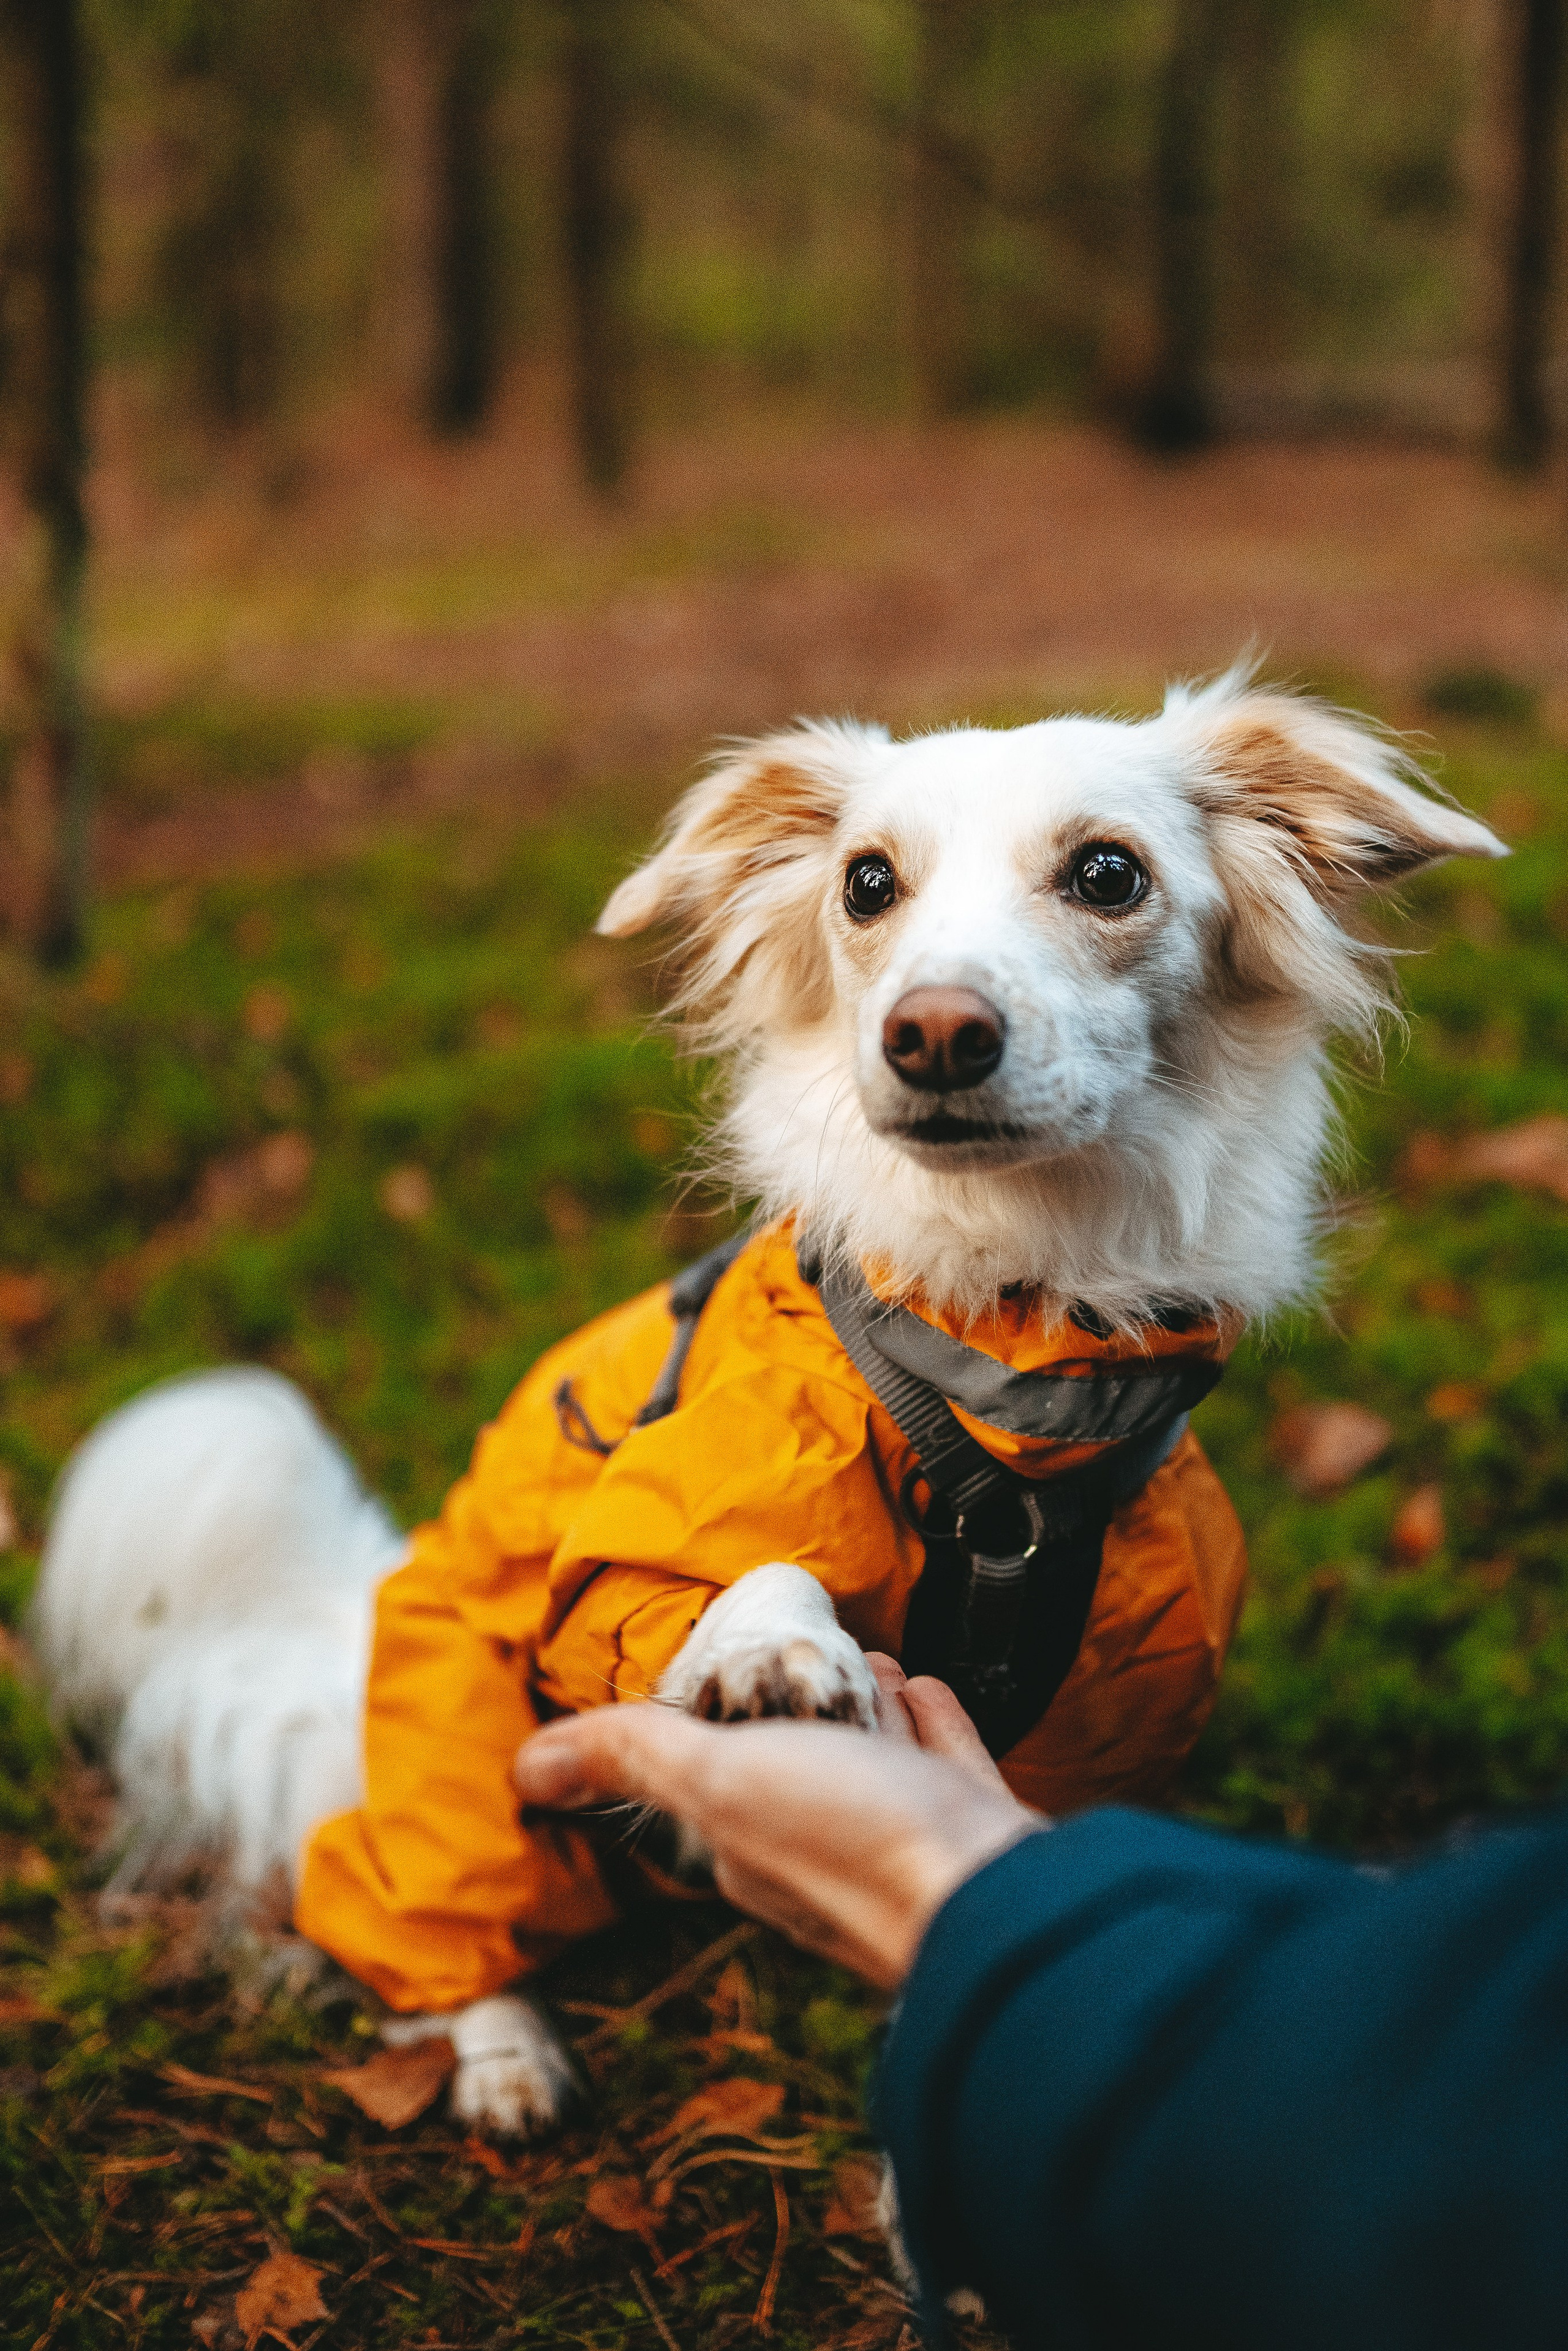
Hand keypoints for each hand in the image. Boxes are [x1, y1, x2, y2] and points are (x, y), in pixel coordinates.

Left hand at [514, 1658, 1042, 1986]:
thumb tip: (526, 1766)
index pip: (714, 1781)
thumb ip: (638, 1761)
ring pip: (873, 1757)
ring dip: (863, 1707)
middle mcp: (827, 1849)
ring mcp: (906, 1837)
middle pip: (798, 1764)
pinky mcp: (973, 1825)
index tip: (710, 1680)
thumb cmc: (856, 1842)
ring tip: (864, 1662)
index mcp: (753, 1847)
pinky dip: (929, 1723)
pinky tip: (923, 1693)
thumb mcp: (724, 1780)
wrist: (1000, 1899)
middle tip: (795, 1660)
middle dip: (793, 1713)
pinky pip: (942, 1761)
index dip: (710, 1730)